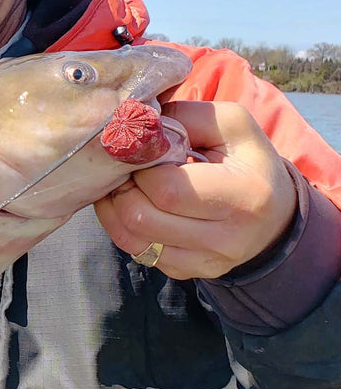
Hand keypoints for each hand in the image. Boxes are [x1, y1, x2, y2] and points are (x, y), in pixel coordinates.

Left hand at [94, 101, 297, 279]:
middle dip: (122, 188)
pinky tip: (132, 204)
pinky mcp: (188, 272)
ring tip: (124, 185)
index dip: (142, 169)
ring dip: (115, 208)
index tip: (143, 153)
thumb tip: (140, 124)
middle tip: (126, 169)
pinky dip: (122, 226)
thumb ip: (185, 116)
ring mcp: (206, 262)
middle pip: (142, 218)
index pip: (167, 190)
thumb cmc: (246, 161)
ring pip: (132, 239)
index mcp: (243, 196)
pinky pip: (136, 251)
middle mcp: (226, 239)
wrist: (273, 215)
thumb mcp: (231, 125)